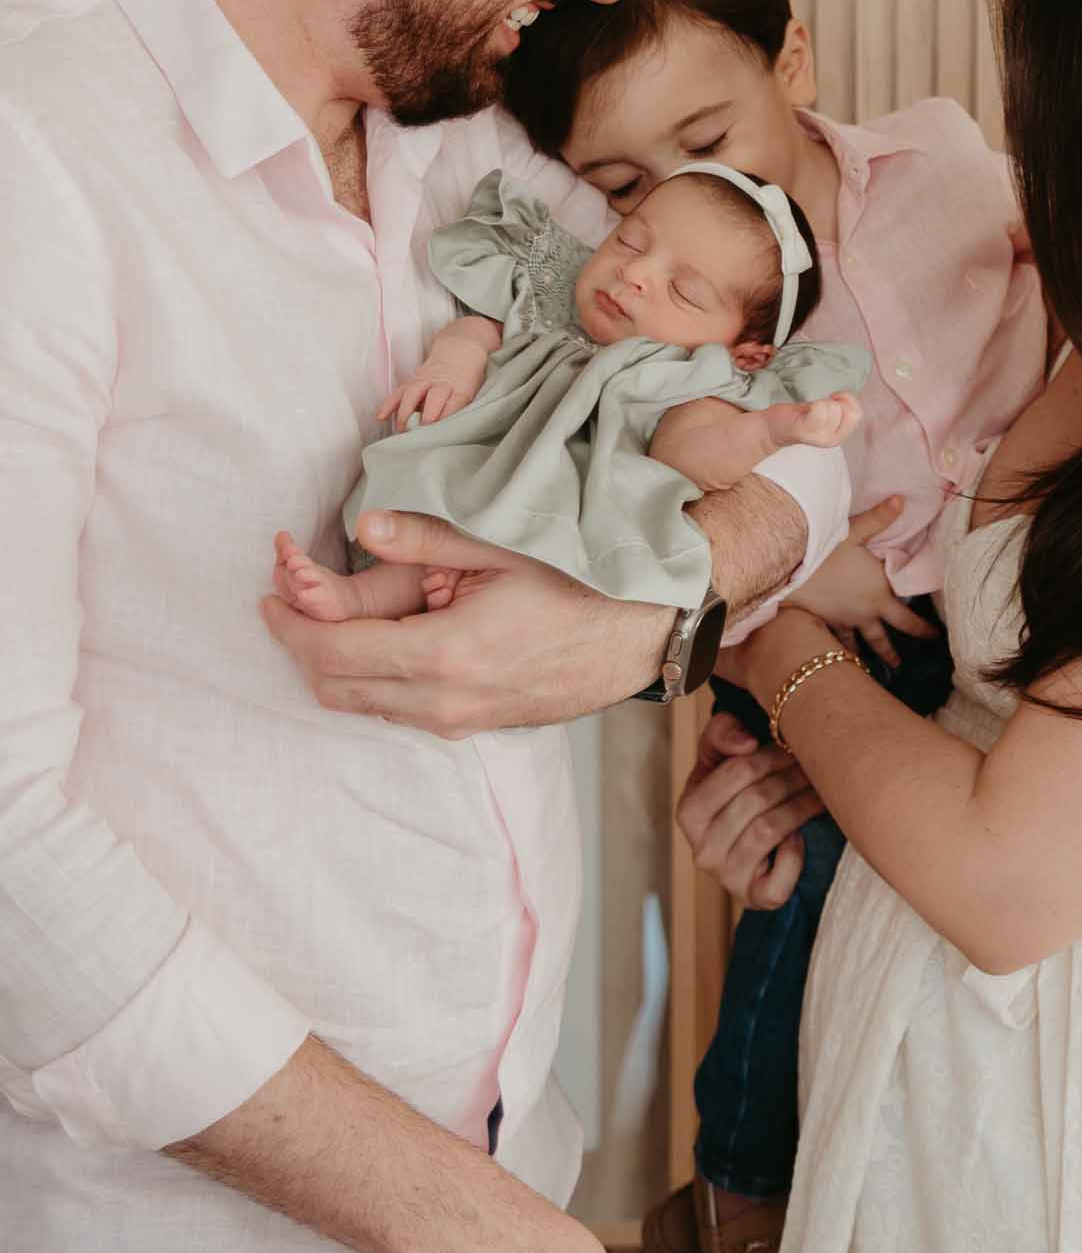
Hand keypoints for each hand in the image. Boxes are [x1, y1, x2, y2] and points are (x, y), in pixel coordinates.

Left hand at [261, 511, 671, 735]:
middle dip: (302, 647)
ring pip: (365, 705)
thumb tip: (361, 526)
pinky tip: (388, 634)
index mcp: (444, 655)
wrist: (643, 636)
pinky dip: (374, 677)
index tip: (267, 596)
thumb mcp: (504, 547)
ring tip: (334, 614)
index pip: (334, 652)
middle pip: (337, 689)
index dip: (289, 625)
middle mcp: (444, 703)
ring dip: (337, 663)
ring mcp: (460, 722)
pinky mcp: (474, 726)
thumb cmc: (583, 583)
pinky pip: (400, 709)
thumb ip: (426, 537)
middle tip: (288, 603)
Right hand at [377, 354, 485, 432]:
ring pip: (413, 392)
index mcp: (461, 387)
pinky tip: (381, 416)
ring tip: (401, 429)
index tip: (442, 429)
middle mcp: (442, 382)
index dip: (448, 415)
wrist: (459, 352)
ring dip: (406, 412)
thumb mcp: (471, 393)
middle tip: (422, 430)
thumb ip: (459, 409)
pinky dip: (389, 404)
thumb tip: (447, 431)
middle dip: (428, 414)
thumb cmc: (466, 379)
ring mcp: (426, 380)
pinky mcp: (413, 380)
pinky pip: (400, 391)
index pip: (456, 401)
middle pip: (435, 396)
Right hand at [674, 711, 822, 907]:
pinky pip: (782, 873)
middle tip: (814, 766)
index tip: (793, 746)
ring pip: (771, 828)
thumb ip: (722, 733)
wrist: (748, 850)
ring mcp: (728, 877)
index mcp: (689, 812)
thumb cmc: (734, 797)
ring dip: (802, 804)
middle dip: (792, 777)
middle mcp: (702, 849)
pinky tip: (800, 836)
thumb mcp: (719, 760)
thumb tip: (746, 742)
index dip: (772, 755)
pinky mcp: (756, 898)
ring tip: (818, 791)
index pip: (737, 770)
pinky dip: (796, 852)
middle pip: (757, 798)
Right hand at [785, 496, 938, 666]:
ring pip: (862, 644)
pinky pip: (837, 642)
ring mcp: (844, 622)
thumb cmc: (823, 552)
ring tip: (882, 667)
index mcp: (879, 593)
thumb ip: (879, 518)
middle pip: (887, 636)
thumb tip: (901, 499)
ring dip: (873, 655)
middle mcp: (865, 613)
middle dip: (897, 650)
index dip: (923, 629)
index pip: (908, 618)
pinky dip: (842, 651)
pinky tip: (842, 658)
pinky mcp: (824, 624)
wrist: (789, 573)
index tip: (934, 637)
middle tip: (906, 662)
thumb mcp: (853, 531)